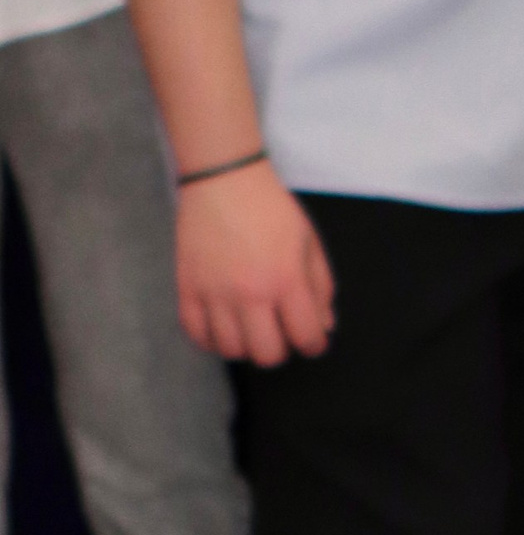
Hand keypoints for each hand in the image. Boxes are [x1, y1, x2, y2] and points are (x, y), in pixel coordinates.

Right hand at [175, 161, 335, 364]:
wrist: (224, 181)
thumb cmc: (272, 209)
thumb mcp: (310, 244)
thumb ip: (321, 288)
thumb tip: (324, 327)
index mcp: (287, 280)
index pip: (306, 337)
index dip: (315, 345)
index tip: (312, 340)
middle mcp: (250, 292)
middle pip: (267, 354)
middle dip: (281, 351)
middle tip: (281, 335)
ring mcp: (215, 293)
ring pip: (230, 350)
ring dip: (246, 347)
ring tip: (252, 331)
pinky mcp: (188, 288)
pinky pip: (196, 334)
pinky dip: (211, 340)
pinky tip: (223, 329)